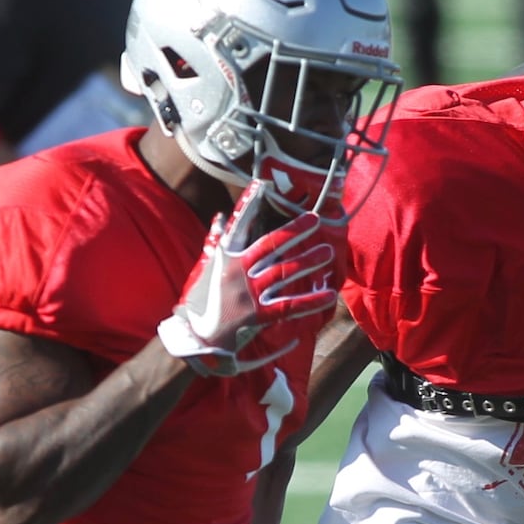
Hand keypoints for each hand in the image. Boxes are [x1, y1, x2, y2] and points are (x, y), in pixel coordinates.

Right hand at [157, 181, 343, 376]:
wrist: (195, 339)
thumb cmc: (198, 302)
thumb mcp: (203, 269)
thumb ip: (215, 242)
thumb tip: (221, 216)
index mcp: (225, 258)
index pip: (239, 226)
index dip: (249, 205)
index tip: (260, 184)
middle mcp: (237, 272)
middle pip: (270, 246)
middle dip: (294, 231)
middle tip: (315, 219)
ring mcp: (248, 294)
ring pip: (284, 273)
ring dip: (308, 261)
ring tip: (328, 251)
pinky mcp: (257, 316)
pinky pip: (288, 306)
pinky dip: (309, 301)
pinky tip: (328, 295)